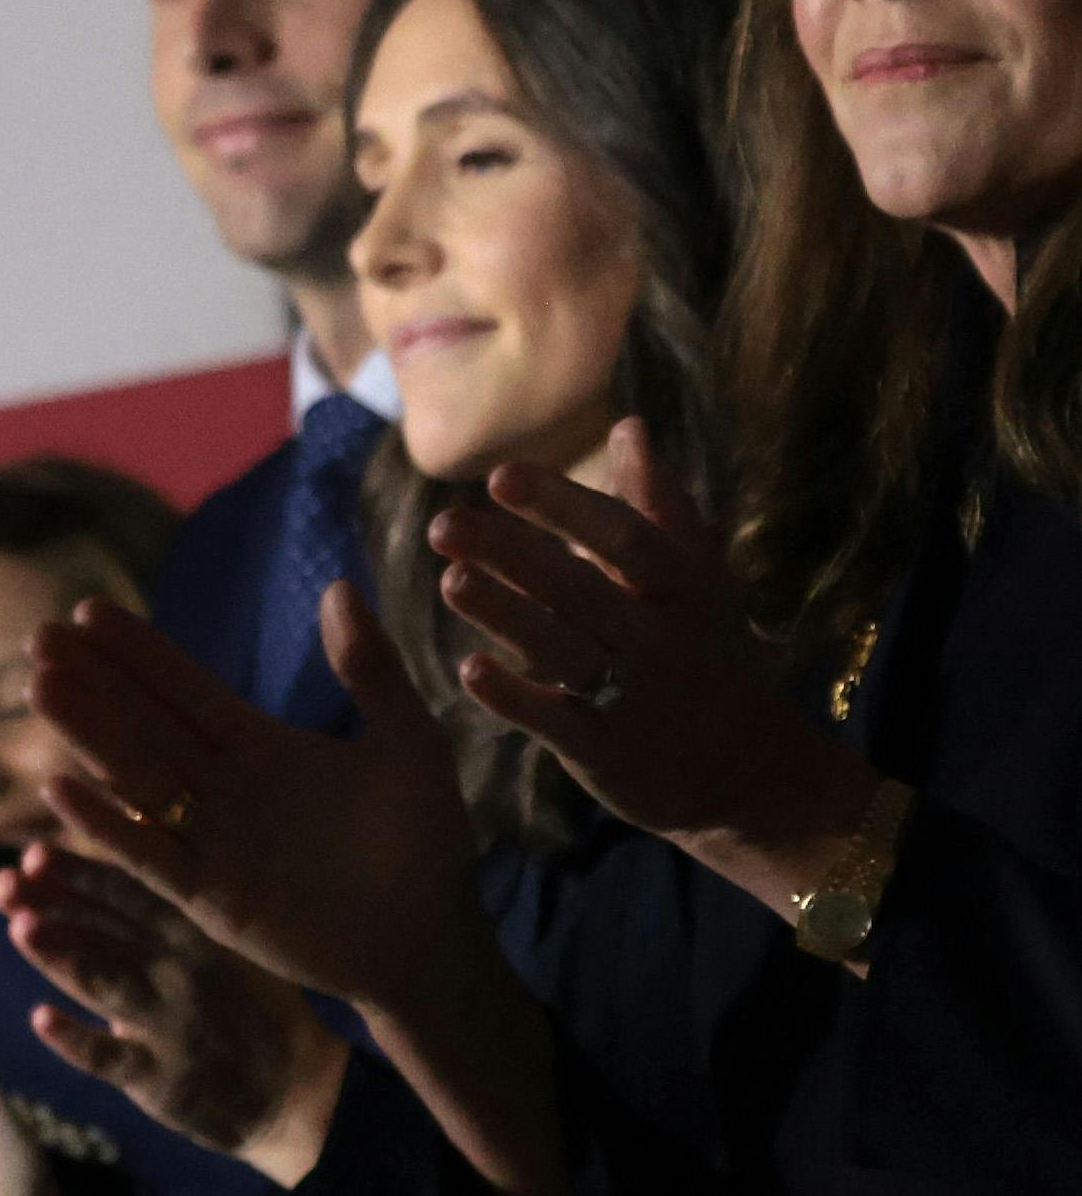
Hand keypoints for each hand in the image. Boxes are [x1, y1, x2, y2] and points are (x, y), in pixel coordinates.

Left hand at [0, 843, 350, 1176]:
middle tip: (3, 883)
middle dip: (53, 906)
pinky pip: (113, 1057)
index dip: (79, 874)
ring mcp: (172, 1025)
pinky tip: (40, 1019)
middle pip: (108, 933)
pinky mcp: (162, 1076)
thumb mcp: (218, 949)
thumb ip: (158, 915)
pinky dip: (76, 1039)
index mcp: (195, 934)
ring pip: (108, 985)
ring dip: (63, 956)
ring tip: (20, 928)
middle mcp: (183, 972)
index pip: (129, 896)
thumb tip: (92, 869)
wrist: (298, 1093)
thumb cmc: (244, 1009)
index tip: (31, 855)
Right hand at [20, 591, 485, 1030]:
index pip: (183, 689)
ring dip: (86, 734)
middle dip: (92, 682)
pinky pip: (147, 854)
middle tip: (39, 638)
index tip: (88, 610)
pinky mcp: (207, 897)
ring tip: (43, 686)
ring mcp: (208, 842)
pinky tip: (61, 787)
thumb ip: (372, 670)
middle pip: (141, 725)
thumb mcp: (409, 744)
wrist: (430, 939)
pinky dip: (105, 824)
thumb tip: (337, 585)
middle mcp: (221, 788)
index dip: (138, 652)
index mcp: (260, 747)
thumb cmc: (426, 843)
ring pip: (132, 779)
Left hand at [432, 423, 878, 884]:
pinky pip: (558, 722)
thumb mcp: (700, 578)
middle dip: (511, 553)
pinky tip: (468, 670)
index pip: (622, 536)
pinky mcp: (610, 753)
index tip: (499, 475)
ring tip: (449, 579)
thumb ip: (659, 505)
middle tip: (442, 523)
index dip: (562, 505)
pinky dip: (516, 697)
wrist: (752, 770)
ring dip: (505, 615)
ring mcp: (636, 698)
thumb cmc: (709, 654)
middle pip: (579, 588)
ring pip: (563, 650)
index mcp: (683, 589)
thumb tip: (629, 425)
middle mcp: (660, 639)